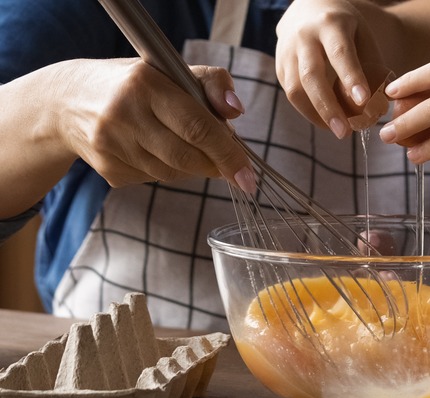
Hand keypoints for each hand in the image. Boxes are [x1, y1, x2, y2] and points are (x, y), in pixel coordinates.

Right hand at [54, 58, 250, 187]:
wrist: (67, 103)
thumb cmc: (134, 85)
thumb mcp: (171, 71)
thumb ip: (212, 84)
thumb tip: (236, 112)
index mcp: (145, 85)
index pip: (197, 127)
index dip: (228, 154)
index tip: (248, 175)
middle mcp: (124, 115)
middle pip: (187, 157)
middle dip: (215, 165)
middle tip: (229, 165)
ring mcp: (112, 146)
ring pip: (173, 172)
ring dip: (192, 166)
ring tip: (187, 145)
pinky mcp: (108, 170)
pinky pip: (155, 179)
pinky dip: (168, 170)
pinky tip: (157, 151)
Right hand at [275, 0, 386, 137]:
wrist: (307, 8)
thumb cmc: (344, 26)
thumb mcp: (362, 34)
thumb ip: (371, 64)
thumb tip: (381, 103)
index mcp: (330, 24)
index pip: (340, 53)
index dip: (351, 78)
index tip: (363, 101)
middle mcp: (304, 36)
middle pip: (311, 76)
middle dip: (328, 107)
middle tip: (345, 132)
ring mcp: (287, 52)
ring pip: (295, 90)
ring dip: (316, 115)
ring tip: (338, 130)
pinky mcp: (280, 67)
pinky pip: (291, 94)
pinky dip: (309, 112)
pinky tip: (327, 121)